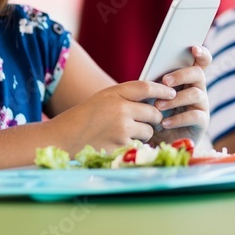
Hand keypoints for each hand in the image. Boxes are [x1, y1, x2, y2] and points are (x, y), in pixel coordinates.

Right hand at [48, 79, 177, 152]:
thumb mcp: (104, 98)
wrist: (63, 137)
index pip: (146, 88)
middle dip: (155, 118)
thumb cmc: (85, 117)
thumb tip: (155, 98)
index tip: (172, 93)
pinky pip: (138, 145)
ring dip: (145, 134)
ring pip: (148, 131)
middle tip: (151, 120)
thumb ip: (126, 96)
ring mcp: (121, 129)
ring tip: (127, 133)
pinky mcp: (120, 146)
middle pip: (153, 112)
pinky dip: (134, 145)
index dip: (162, 90)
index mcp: (115, 93)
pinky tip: (120, 143)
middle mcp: (120, 109)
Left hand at [151, 45, 211, 145]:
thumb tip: (152, 75)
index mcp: (188, 78)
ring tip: (158, 106)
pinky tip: (164, 122)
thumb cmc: (154, 112)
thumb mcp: (153, 95)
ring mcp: (202, 105)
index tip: (193, 48)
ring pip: (196, 94)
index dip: (202, 53)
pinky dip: (177, 119)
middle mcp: (199, 88)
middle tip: (165, 81)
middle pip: (198, 74)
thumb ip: (156, 83)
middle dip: (181, 75)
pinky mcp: (202, 122)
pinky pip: (194, 115)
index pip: (201, 62)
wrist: (157, 140)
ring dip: (175, 99)